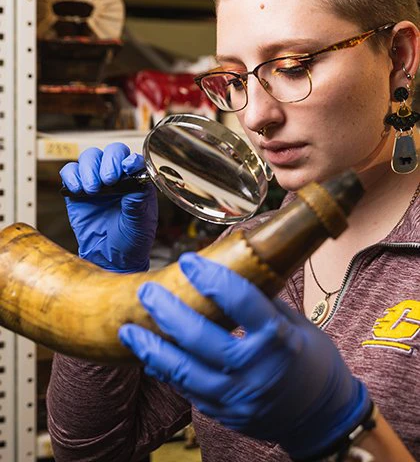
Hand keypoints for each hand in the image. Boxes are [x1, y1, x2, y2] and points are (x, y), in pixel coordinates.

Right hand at [60, 143, 157, 272]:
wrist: (111, 259)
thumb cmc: (131, 241)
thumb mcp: (140, 224)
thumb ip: (138, 202)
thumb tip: (138, 181)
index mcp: (137, 182)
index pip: (134, 160)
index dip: (130, 160)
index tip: (128, 167)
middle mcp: (118, 178)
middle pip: (111, 152)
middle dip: (108, 162)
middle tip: (109, 180)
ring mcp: (96, 182)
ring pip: (90, 157)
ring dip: (89, 169)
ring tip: (93, 190)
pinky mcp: (77, 191)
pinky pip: (70, 172)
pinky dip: (72, 176)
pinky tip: (78, 190)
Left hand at [119, 253, 370, 459]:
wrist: (321, 416)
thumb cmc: (312, 362)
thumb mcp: (297, 325)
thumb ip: (263, 302)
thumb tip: (230, 272)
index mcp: (280, 339)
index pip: (241, 302)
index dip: (211, 277)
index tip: (188, 260)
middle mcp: (256, 370)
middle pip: (202, 338)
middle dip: (169, 312)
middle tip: (147, 292)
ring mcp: (238, 397)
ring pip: (185, 371)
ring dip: (152, 348)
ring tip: (129, 329)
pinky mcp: (225, 414)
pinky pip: (187, 391)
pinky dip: (165, 371)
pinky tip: (148, 355)